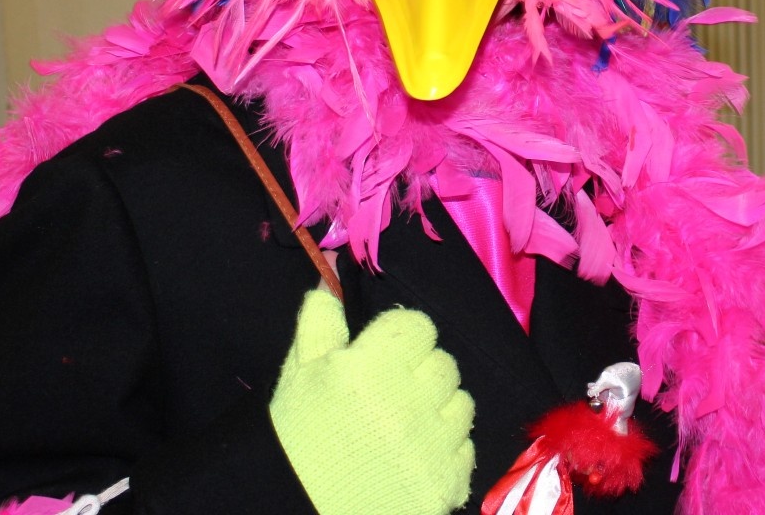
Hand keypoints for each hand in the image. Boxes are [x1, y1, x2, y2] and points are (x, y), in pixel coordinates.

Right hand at [269, 290, 474, 514]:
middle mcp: (410, 403)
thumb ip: (320, 321)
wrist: (300, 510)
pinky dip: (447, 449)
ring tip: (404, 425)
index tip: (384, 357)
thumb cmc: (297, 438)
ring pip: (462, 402)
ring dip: (439, 408)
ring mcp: (433, 445)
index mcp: (371, 369)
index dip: (401, 339)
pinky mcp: (448, 482)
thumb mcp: (299, 375)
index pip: (418, 326)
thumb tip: (333, 274)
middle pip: (444, 363)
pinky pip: (467, 447)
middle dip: (420, 372)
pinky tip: (415, 457)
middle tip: (391, 394)